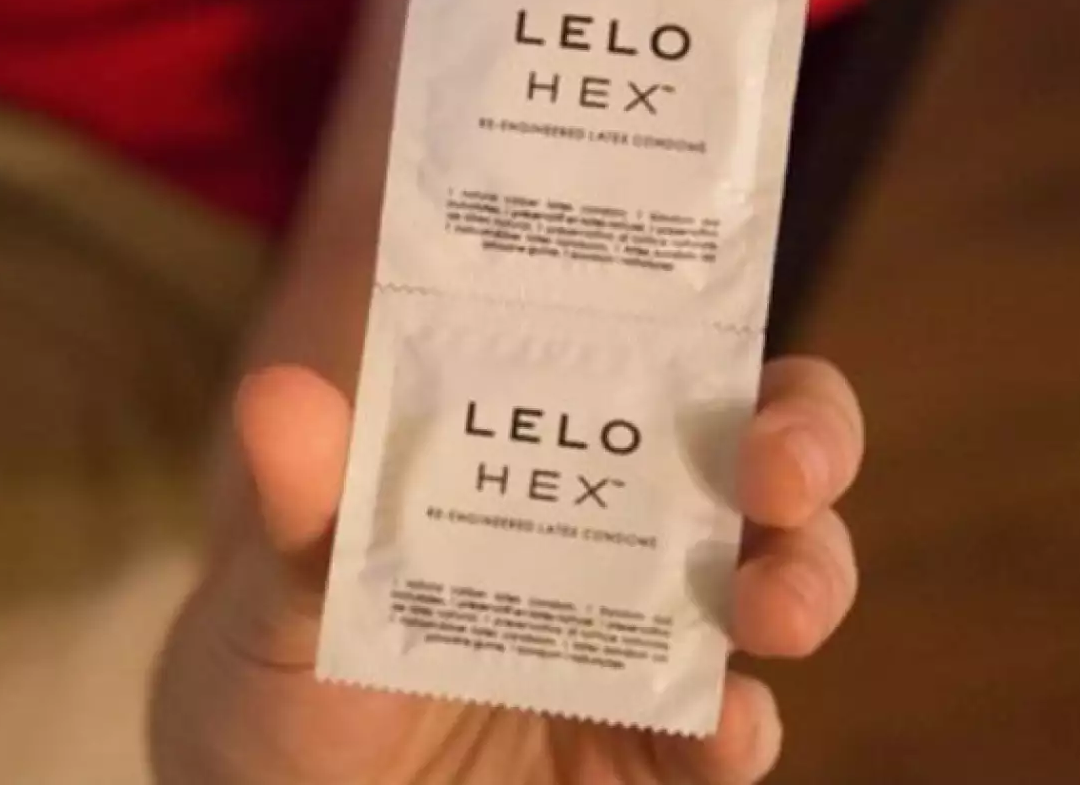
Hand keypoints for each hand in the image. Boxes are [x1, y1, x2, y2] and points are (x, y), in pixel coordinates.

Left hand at [150, 356, 862, 783]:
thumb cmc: (289, 667)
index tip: (726, 337)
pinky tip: (721, 728)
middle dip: (803, 450)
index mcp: (550, 464)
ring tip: (772, 606)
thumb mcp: (290, 585)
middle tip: (779, 470)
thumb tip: (276, 396)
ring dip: (804, 582)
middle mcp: (625, 540)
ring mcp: (652, 650)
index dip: (713, 337)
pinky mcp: (659, 759)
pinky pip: (730, 736)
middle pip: (762, 469)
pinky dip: (743, 728)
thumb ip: (301, 507)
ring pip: (780, 589)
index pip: (667, 374)